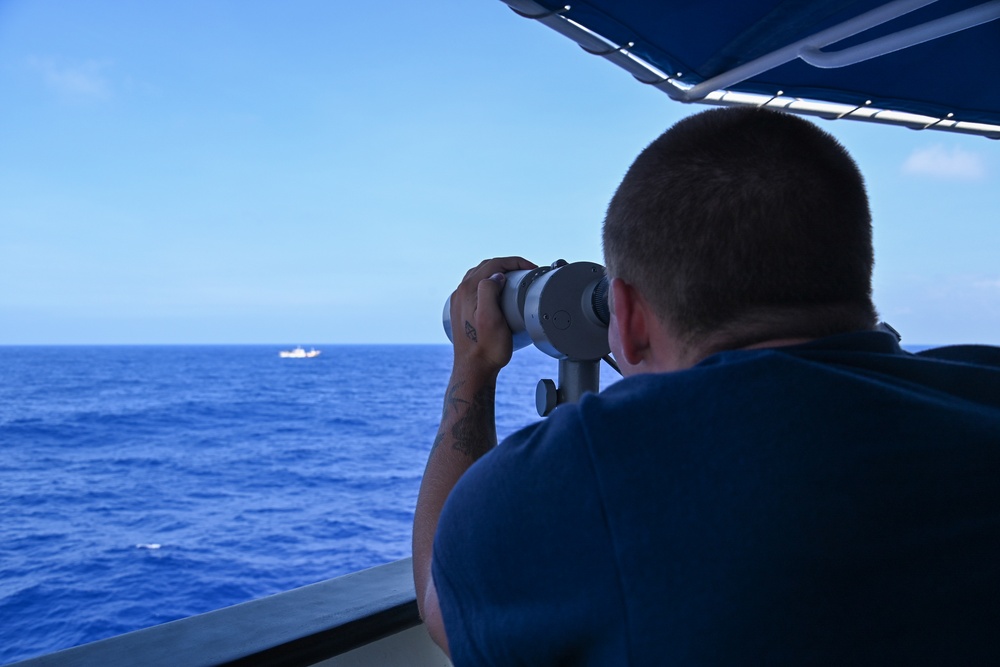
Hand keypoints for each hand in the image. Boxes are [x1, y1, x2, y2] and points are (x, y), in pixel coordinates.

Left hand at [448, 256, 536, 377]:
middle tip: (527, 272)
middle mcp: (460, 293)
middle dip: (508, 265)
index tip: (531, 268)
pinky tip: (499, 292)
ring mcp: (459, 302)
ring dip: (498, 273)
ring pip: (480, 276)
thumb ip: (489, 291)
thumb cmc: (487, 349)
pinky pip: (476, 288)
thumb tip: (497, 276)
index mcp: (468, 290)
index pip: (494, 264)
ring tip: (516, 279)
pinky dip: (489, 283)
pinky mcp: (461, 311)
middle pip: (486, 267)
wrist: (474, 370)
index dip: (515, 262)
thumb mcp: (492, 319)